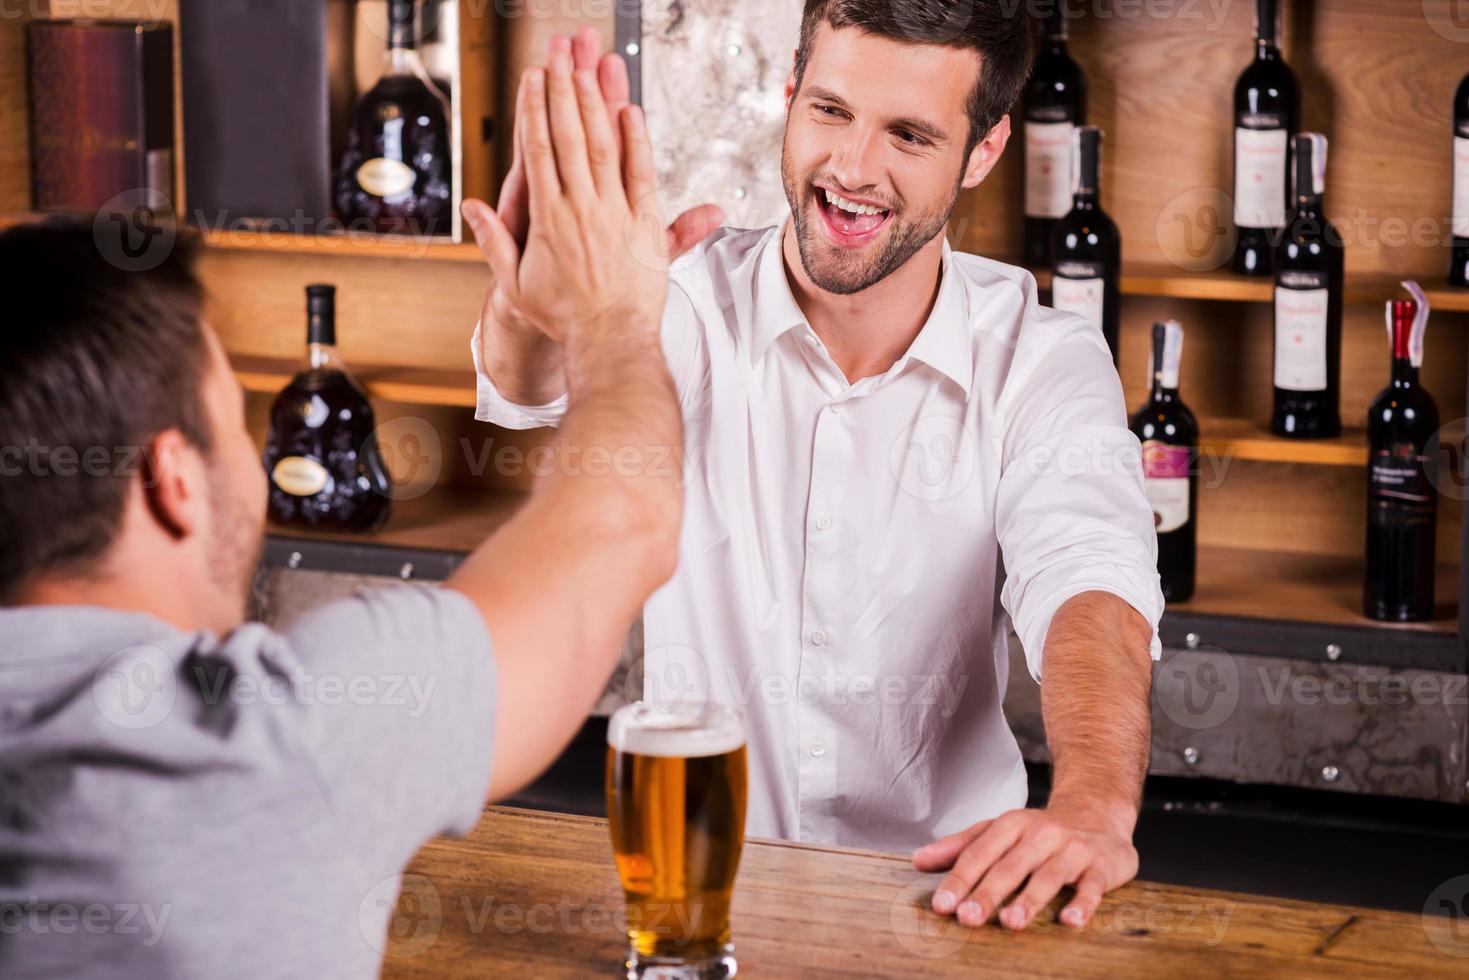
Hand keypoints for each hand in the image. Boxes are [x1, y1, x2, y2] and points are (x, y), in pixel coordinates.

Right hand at [464, 28, 722, 338]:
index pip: (539, 152)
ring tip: (591, 69)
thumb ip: (494, 242)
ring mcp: (615, 215)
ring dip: (596, 106)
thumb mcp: (515, 284)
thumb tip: (472, 209)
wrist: (608, 342)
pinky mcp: (644, 225)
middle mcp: (582, 210)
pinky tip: (631, 111)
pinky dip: (636, 141)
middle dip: (564, 93)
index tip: (533, 81)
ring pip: (604, 148)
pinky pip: (640, 174)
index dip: (536, 112)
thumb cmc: (563, 319)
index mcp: (548, 220)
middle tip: (560, 57)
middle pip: (570, 138)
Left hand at [912, 802, 1138, 930]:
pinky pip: (1092, 886)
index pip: (979, 854)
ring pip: (1048, 876)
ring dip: (1029, 900)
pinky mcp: (1100, 866)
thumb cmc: (1039, 832)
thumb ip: (959, 847)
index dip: (959, 879)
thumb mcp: (998, 831)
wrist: (1097, 812)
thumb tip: (917, 861)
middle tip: (967, 918)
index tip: (942, 904)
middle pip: (1009, 867)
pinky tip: (1071, 921)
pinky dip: (1083, 903)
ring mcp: (1071, 850)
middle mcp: (1040, 834)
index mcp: (1010, 825)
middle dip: (987, 893)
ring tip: (1011, 922)